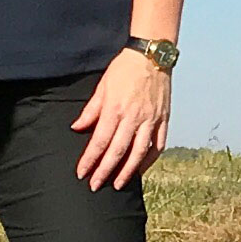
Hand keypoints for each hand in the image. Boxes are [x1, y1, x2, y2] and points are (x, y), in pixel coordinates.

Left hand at [72, 49, 172, 189]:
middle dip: (104, 171)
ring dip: (127, 171)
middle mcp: (133, 117)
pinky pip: (157, 145)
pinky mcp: (163, 119)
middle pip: (117, 151)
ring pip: (138, 153)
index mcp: (115, 109)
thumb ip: (90, 110)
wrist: (151, 56)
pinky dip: (149, 160)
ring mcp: (151, 120)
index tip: (81, 173)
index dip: (89, 159)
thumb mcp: (102, 87)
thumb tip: (76, 128)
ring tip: (118, 185)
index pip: (99, 141)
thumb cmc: (124, 69)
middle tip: (94, 185)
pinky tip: (140, 169)